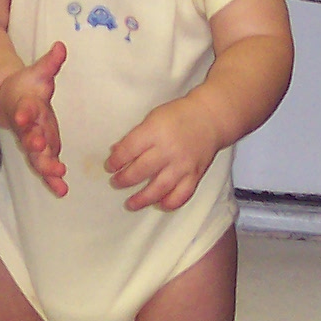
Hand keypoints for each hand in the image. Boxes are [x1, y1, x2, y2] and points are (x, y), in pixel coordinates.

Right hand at [0, 42, 68, 196]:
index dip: (24, 113)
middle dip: (35, 144)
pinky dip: (52, 180)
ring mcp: (33, 141)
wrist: (8, 101)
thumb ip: (50, 63)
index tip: (23, 115)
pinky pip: (45, 167)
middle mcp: (28, 127)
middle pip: (29, 137)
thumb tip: (61, 46)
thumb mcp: (38, 72)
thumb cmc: (27, 87)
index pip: (25, 109)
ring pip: (37, 157)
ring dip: (46, 167)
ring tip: (58, 178)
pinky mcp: (40, 151)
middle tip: (40, 149)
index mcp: (27, 106)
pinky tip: (62, 191)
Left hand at [108, 95, 222, 211]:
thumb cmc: (179, 116)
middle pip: (141, 170)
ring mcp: (183, 165)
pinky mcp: (195, 175)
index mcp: (155, 131)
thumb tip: (117, 152)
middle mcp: (169, 150)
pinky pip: (181, 195)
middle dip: (124, 179)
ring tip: (130, 203)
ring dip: (142, 198)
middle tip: (116, 182)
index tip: (110, 166)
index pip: (129, 149)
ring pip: (159, 188)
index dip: (116, 161)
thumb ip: (136, 136)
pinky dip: (170, 203)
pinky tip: (159, 204)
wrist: (210, 118)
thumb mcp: (153, 117)